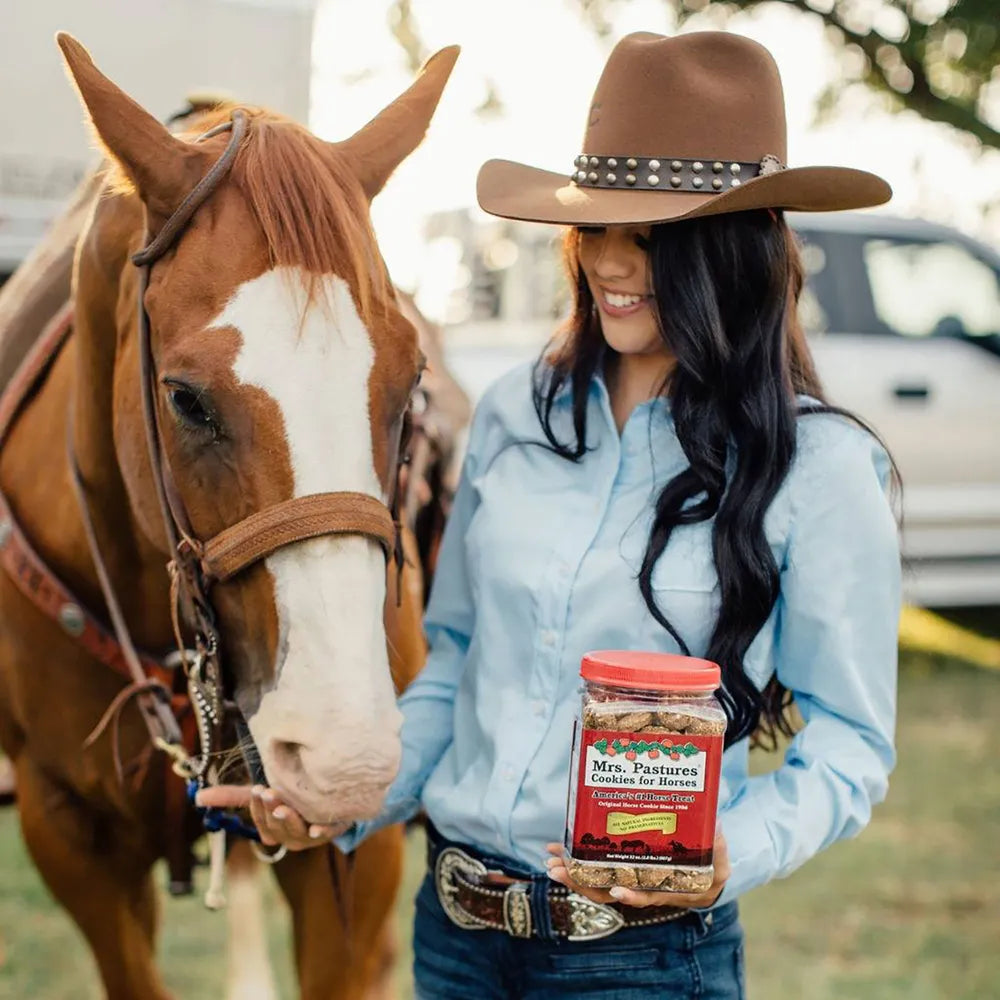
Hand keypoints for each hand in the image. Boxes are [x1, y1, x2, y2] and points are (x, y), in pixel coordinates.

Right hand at [194, 784, 347, 850]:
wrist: (329, 802)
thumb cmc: (288, 799)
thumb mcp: (261, 796)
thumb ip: (233, 796)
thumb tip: (197, 796)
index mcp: (271, 831)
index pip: (260, 822)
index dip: (257, 808)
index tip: (258, 789)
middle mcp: (288, 838)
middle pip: (276, 828)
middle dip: (271, 810)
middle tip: (269, 792)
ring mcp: (310, 838)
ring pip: (297, 833)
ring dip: (290, 820)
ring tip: (285, 806)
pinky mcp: (333, 830)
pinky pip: (327, 833)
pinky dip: (322, 832)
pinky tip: (318, 829)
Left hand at [545, 830, 729, 909]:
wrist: (701, 874)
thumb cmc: (711, 867)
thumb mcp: (719, 861)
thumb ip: (717, 848)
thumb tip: (715, 829)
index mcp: (667, 890)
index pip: (646, 897)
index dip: (631, 896)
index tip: (615, 890)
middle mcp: (644, 890)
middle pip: (609, 893)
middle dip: (581, 883)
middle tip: (557, 869)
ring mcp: (629, 881)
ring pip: (596, 884)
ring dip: (572, 874)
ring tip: (550, 860)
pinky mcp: (621, 870)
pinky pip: (595, 871)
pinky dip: (578, 862)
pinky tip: (562, 849)